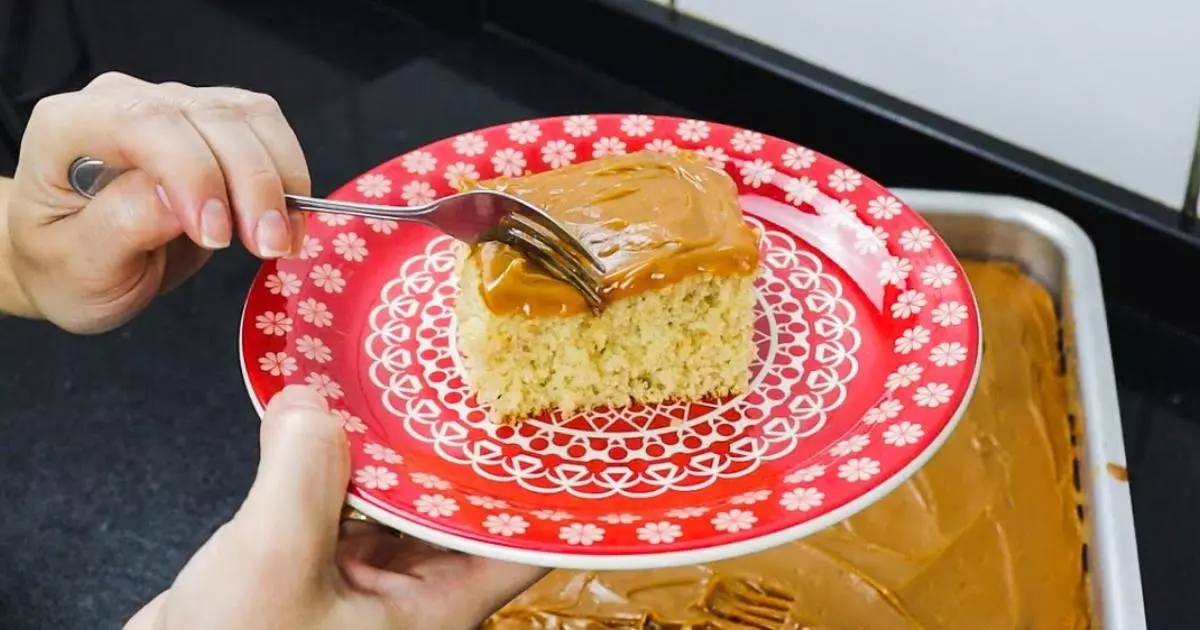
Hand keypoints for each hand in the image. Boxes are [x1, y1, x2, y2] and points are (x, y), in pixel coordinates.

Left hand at [3, 72, 309, 332]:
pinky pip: (268, 129)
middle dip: (251, 184)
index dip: (192, 173)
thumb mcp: (79, 266)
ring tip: (280, 240)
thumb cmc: (67, 266)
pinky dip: (289, 175)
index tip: (217, 235)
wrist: (77, 261)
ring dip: (279, 179)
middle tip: (267, 248)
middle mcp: (124, 101)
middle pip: (209, 117)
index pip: (142, 122)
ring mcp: (175, 105)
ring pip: (250, 117)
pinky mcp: (215, 122)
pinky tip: (287, 220)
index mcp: (70, 126)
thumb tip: (176, 199)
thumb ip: (121, 226)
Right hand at [123, 386, 546, 629]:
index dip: (542, 482)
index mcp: (438, 606)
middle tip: (456, 370)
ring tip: (391, 380)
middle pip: (458, 504)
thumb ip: (303, 473)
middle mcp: (414, 593)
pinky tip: (322, 419)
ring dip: (387, 448)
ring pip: (398, 498)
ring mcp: (365, 580)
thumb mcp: (274, 561)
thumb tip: (311, 404)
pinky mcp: (317, 568)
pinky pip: (343, 504)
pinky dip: (335, 465)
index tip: (545, 417)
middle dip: (453, 444)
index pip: (521, 539)